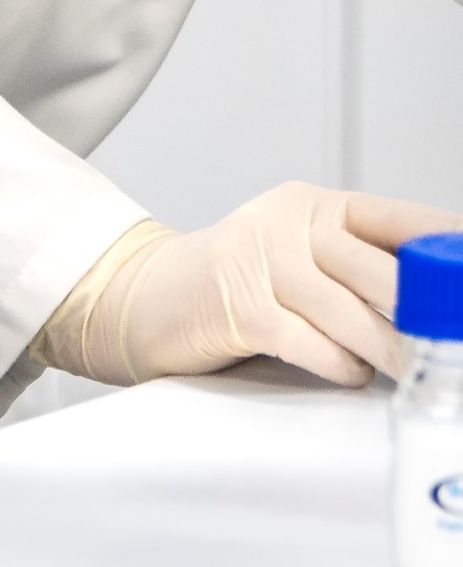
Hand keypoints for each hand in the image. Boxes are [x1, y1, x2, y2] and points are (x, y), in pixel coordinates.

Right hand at [34, 183, 462, 387]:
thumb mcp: (299, 259)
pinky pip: (312, 344)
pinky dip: (340, 365)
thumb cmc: (236, 284)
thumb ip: (357, 272)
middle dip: (424, 313)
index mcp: (313, 205)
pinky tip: (349, 371)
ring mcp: (262, 259)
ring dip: (391, 351)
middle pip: (382, 270)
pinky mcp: (241, 306)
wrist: (143, 295)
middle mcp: (290, 222)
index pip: (396, 219)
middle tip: (446, 338)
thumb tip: (432, 303)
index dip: (442, 245)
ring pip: (352, 314)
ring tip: (414, 368)